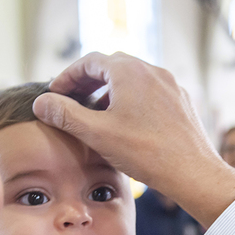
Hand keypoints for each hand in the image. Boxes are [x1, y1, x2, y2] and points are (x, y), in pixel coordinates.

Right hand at [33, 52, 234, 226]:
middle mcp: (152, 70)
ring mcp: (170, 85)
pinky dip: (131, 100)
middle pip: (112, 66)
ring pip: (132, 79)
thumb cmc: (145, 152)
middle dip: (88, 81)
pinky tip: (125, 124)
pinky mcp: (181, 102)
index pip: (90, 61)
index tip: (55, 94)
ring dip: (109, 92)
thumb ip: (65, 115)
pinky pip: (150, 92)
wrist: (193, 173)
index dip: (67, 76)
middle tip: (71, 101)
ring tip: (95, 115)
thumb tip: (41, 103)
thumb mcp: (96, 133)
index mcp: (130, 71)